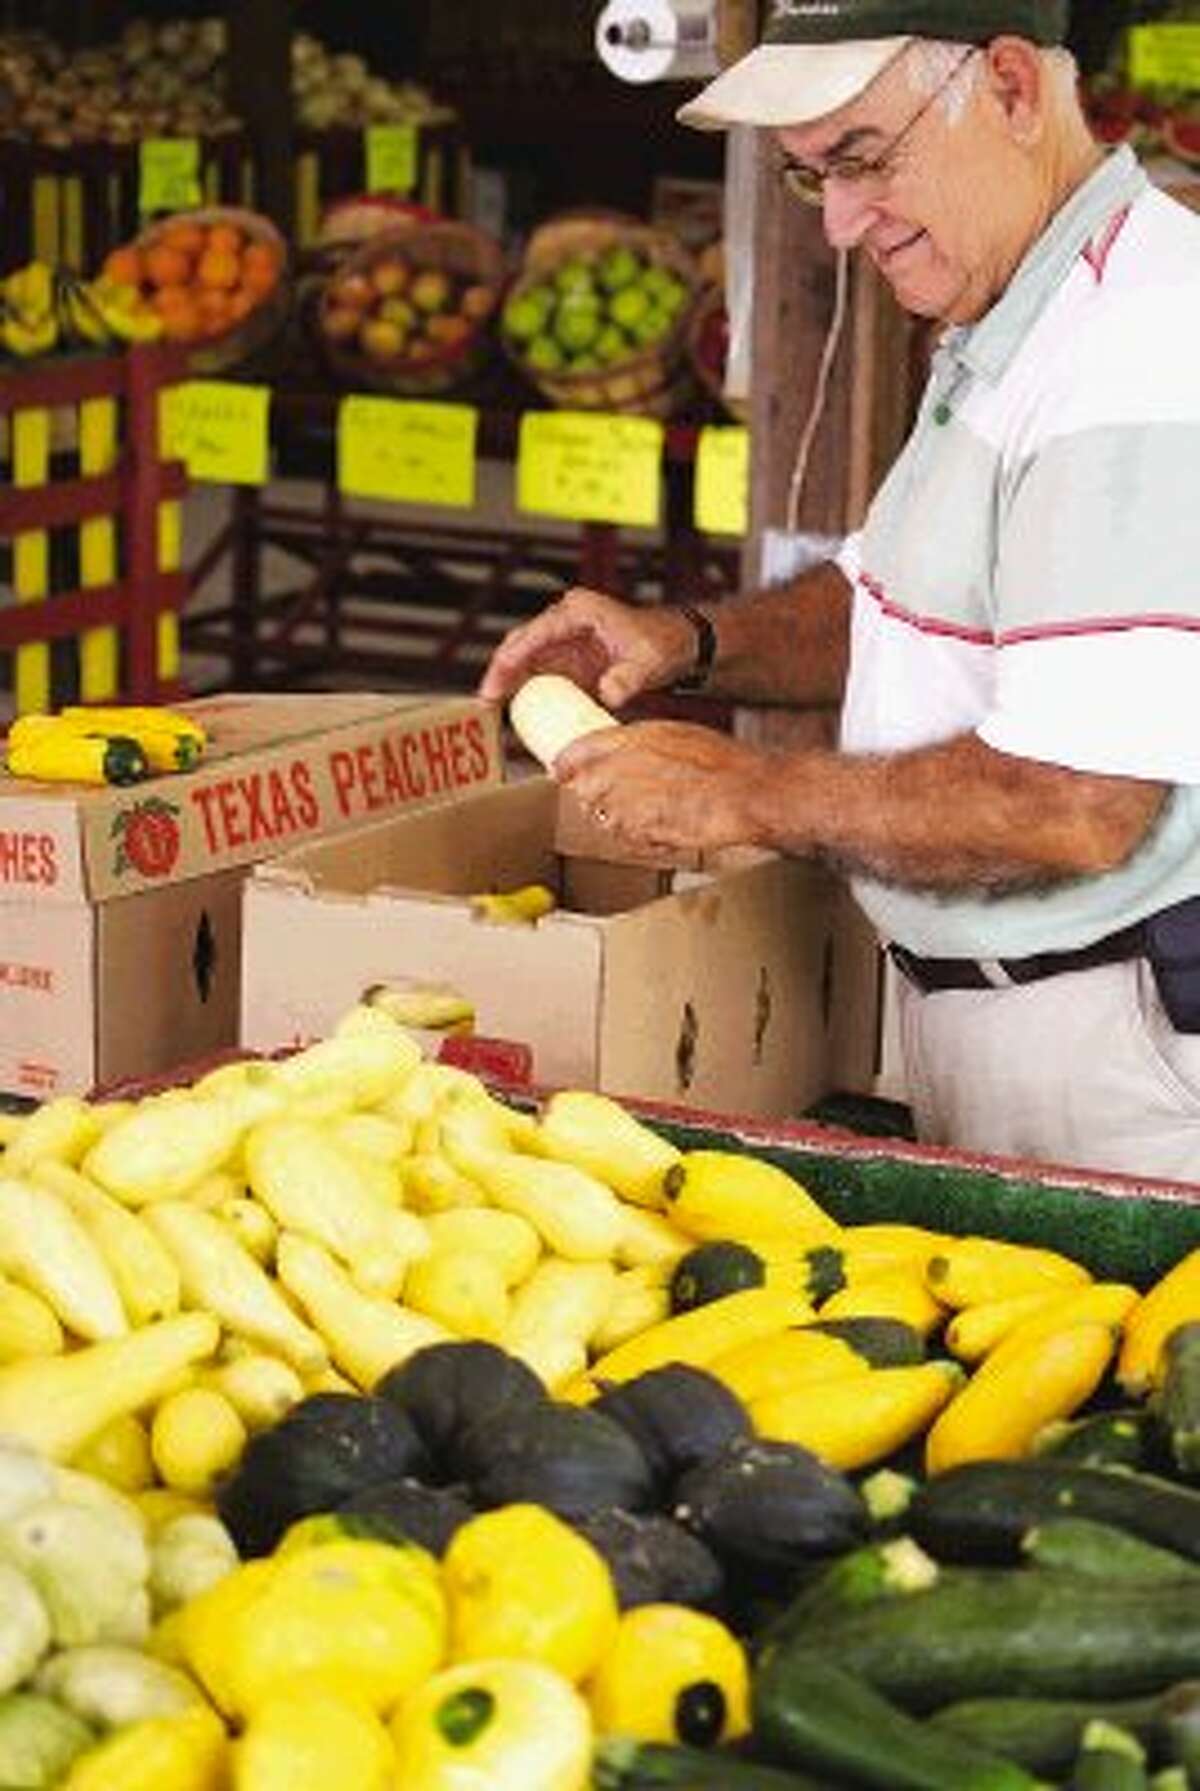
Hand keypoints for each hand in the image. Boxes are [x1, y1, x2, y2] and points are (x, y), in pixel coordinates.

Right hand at [478, 587, 697, 709]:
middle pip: (520, 646)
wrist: (680, 644)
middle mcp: (566, 622)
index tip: (494, 688)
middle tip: (484, 705)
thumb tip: (608, 694)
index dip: (509, 662)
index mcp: (577, 612)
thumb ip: (628, 678)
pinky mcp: (571, 660)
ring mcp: (566, 640)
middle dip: (500, 674)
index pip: (532, 635)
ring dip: (509, 684)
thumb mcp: (649, 661)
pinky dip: (527, 691)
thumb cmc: (664, 641)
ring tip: (492, 712)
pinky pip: (541, 675)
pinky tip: (516, 711)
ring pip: (526, 661)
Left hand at [555, 721, 768, 853]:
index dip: (565, 764)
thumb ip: (643, 744)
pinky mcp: (641, 833)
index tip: (561, 770)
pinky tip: (663, 827)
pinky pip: (628, 840)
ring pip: (604, 819)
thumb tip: (617, 749)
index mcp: (630, 739)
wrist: (747, 793)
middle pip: (584, 790)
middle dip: (595, 796)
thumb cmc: (724, 763)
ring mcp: (629, 804)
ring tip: (651, 812)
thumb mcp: (678, 733)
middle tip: (618, 797)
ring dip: (619, 819)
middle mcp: (622, 770)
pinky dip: (640, 838)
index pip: (574, 752)